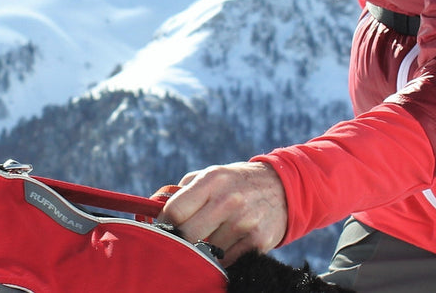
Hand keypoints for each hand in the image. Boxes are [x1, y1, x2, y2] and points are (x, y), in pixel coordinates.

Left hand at [158, 161, 287, 264]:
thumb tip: (152, 210)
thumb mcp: (211, 175)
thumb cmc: (235, 182)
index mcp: (211, 180)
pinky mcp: (258, 242)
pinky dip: (222, 258)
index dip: (164, 224)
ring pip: (207, 250)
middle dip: (181, 240)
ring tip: (210, 238)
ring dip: (204, 249)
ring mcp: (244, 222)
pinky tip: (226, 245)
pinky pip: (227, 261)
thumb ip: (183, 190)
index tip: (162, 229)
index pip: (175, 210)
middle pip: (187, 234)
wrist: (283, 187)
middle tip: (181, 240)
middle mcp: (227, 200)